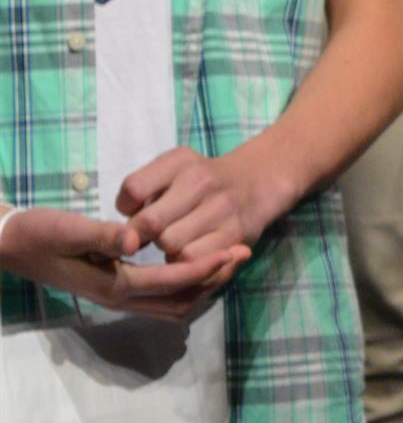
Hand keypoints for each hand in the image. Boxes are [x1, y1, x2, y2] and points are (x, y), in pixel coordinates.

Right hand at [0, 201, 246, 317]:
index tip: (234, 249)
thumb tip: (134, 239)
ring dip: (204, 284)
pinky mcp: (115, 291)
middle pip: (181, 299)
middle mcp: (120, 298)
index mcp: (114, 284)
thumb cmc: (38, 234)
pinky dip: (186, 286)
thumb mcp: (66, 229)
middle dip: (215, 278)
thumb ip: (101, 235)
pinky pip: (162, 299)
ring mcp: (118, 299)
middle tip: (242, 253)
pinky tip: (197, 267)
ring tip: (228, 259)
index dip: (206, 267)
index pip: (173, 281)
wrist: (11, 246)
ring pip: (174, 304)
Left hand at [119, 142, 280, 263]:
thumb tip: (125, 228)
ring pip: (170, 244)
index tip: (134, 211)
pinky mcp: (234, 234)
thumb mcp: (175, 167)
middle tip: (148, 236)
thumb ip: (145, 187)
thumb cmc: (203, 179)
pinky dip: (185, 260)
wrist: (257, 182)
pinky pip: (194, 259)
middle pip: (150, 222)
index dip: (126, 208)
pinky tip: (188, 252)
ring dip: (165, 249)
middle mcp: (201, 181)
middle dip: (142, 234)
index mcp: (180, 161)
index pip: (134, 189)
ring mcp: (220, 209)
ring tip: (172, 242)